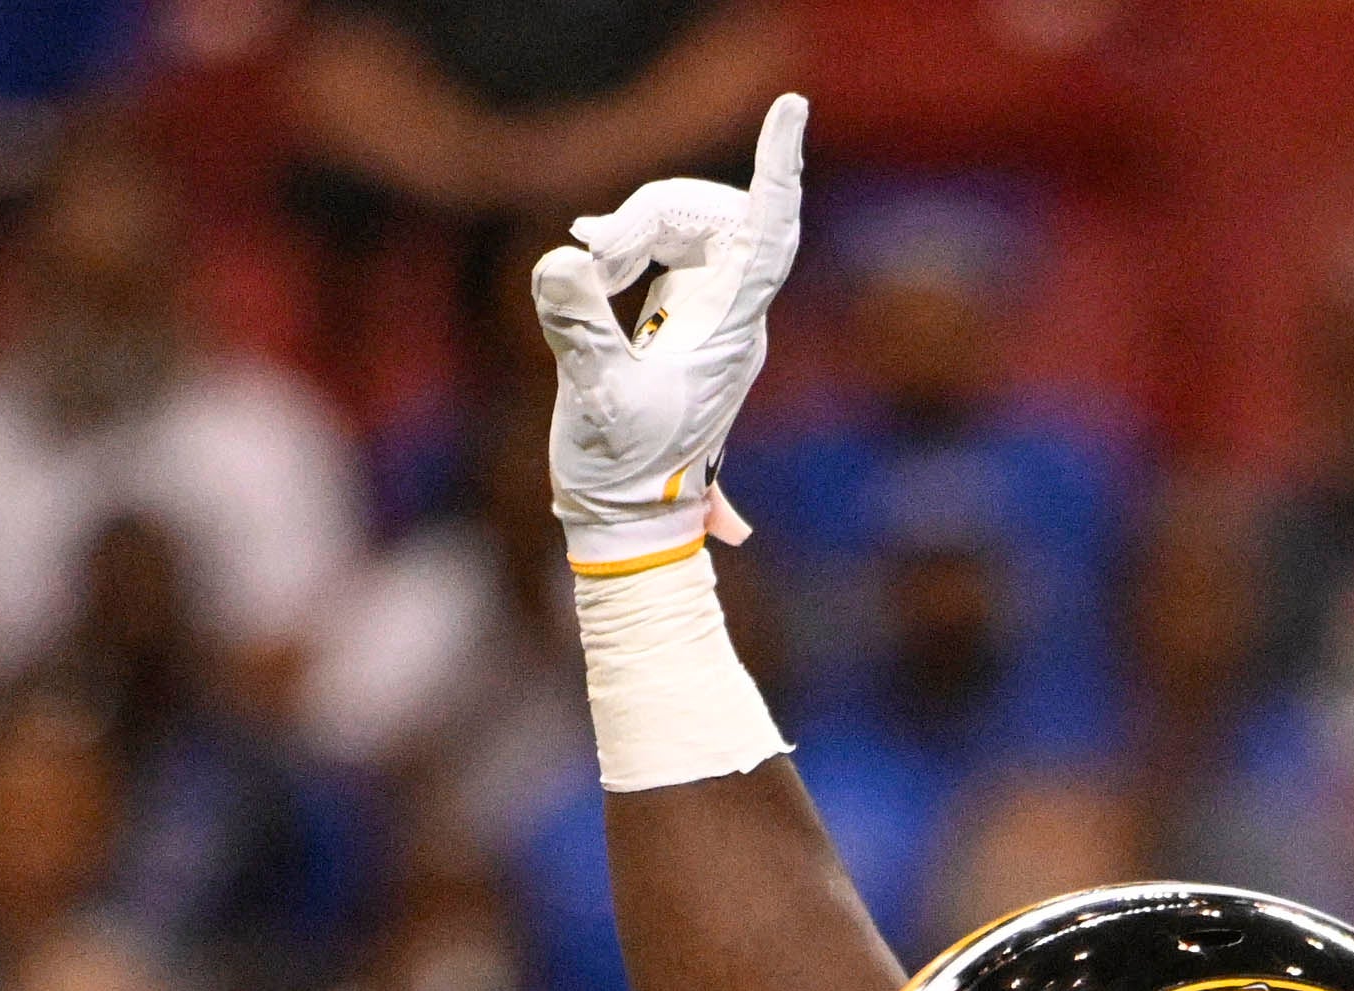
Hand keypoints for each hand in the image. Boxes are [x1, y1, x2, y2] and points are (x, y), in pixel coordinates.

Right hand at [528, 94, 805, 569]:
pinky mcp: (684, 313)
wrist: (628, 520)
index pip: (770, 233)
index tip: (790, 108)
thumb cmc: (622, 472)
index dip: (779, 168)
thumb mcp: (594, 397)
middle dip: (654, 208)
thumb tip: (563, 260)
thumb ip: (579, 328)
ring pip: (691, 222)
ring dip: (632, 227)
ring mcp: (713, 311)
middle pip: (718, 213)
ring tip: (587, 271)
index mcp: (732, 329)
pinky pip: (668, 244)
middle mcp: (735, 313)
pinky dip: (627, 238)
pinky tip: (591, 257)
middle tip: (594, 252)